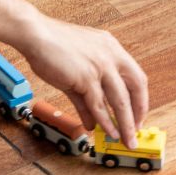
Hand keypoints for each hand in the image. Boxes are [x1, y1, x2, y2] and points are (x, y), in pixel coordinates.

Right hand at [17, 17, 148, 148]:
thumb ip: (87, 93)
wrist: (36, 35)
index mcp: (112, 48)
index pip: (136, 76)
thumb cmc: (53, 46)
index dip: (140, 98)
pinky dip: (104, 122)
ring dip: (125, 124)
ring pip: (120, 101)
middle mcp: (111, 55)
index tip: (138, 114)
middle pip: (135, 89)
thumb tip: (92, 118)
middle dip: (138, 113)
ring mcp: (100, 66)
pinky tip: (107, 132)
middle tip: (136, 130)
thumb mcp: (79, 66)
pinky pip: (99, 105)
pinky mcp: (86, 77)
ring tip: (125, 139)